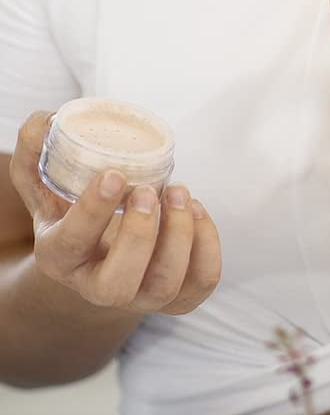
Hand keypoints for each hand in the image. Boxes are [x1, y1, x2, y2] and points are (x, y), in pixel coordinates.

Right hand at [10, 112, 221, 315]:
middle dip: (140, 234)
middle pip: (117, 283)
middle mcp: (98, 287)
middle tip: (150, 190)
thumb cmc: (75, 210)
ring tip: (179, 192)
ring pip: (164, 284)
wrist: (101, 252)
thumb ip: (38, 153)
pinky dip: (206, 243)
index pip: (72, 245)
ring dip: (179, 234)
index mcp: (61, 257)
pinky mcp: (179, 294)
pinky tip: (196, 210)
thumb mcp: (47, 185)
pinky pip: (201, 280)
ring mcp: (140, 295)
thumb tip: (45, 120)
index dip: (93, 211)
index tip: (115, 174)